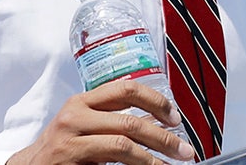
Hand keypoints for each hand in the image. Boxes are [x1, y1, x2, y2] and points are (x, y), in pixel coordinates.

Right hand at [6, 81, 194, 164]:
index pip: (127, 89)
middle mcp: (74, 116)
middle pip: (130, 121)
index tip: (175, 117)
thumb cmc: (61, 148)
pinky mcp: (67, 161)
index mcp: (82, 101)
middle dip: (164, 138)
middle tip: (184, 151)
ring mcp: (69, 140)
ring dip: (152, 159)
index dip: (156, 102)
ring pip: (123, 145)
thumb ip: (112, 119)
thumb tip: (158, 126)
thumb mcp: (83, 125)